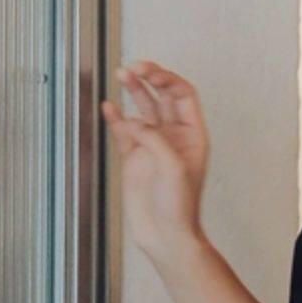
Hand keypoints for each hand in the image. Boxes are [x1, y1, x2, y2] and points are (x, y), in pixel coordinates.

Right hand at [100, 59, 211, 259]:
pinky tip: (109, 106)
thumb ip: (155, 139)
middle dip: (148, 79)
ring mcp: (152, 145)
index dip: (166, 79)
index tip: (148, 71)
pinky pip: (124, 131)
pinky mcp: (134, 158)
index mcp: (192, 134)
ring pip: (142, 110)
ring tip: (121, 75)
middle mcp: (173, 136)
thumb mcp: (172, 167)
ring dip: (132, 92)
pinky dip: (116, 117)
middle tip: (132, 67)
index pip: (182, 95)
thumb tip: (134, 121)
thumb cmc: (179, 207)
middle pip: (162, 96)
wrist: (165, 235)